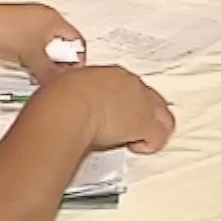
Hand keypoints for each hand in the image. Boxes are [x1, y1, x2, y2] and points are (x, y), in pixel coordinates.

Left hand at [0, 3, 85, 80]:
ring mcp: (28, 23)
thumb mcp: (33, 57)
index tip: (71, 74)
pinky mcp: (16, 30)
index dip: (76, 60)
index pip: (76, 41)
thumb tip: (58, 83)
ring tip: (37, 73)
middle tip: (54, 75)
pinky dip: (32, 58)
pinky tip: (26, 67)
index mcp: (53, 18)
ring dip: (43, 62)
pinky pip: (32, 47)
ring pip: (45, 47)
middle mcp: (42, 17)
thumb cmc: (1, 30)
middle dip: (58, 63)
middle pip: (61, 44)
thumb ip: (50, 73)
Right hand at [35, 65, 175, 154]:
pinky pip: (158, 136)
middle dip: (141, 114)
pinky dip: (149, 144)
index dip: (124, 103)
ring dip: (149, 129)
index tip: (114, 114)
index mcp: (109, 73)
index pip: (128, 86)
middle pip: (150, 98)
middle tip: (128, 129)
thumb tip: (62, 102)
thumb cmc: (58, 100)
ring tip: (134, 141)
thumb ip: (72, 94)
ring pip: (162, 116)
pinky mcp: (145, 124)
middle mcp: (129, 83)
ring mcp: (141, 103)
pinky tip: (136, 148)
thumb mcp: (63, 88)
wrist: (66, 109)